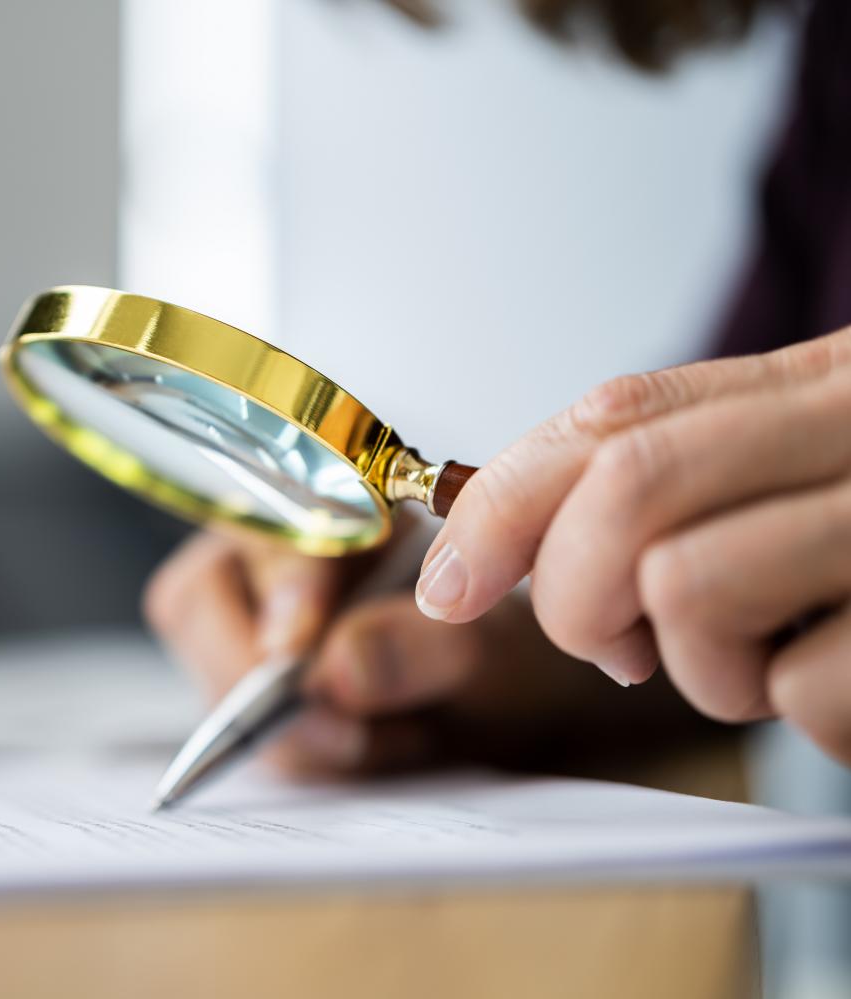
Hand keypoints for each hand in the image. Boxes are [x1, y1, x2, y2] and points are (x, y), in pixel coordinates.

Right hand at [144, 531, 647, 776]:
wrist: (528, 711)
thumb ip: (420, 648)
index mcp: (336, 503)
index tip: (294, 653)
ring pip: (212, 673)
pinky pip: (234, 728)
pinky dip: (299, 755)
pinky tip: (367, 749)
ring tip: (384, 739)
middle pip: (198, 599)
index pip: (260, 519)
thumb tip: (330, 669)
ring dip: (290, 728)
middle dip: (259, 678)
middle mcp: (275, 551)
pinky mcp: (248, 685)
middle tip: (343, 733)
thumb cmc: (514, 654)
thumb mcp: (492, 652)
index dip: (272, 586)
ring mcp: (250, 619)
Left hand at [418, 326, 850, 763]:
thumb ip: (685, 478)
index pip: (614, 415)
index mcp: (824, 380)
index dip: (506, 500)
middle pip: (631, 488)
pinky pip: (805, 693)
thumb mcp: (815, 467)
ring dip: (695, 665)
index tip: (454, 583)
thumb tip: (507, 547)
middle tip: (613, 639)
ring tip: (765, 658)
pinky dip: (803, 716)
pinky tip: (850, 684)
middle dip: (572, 591)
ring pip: (691, 590)